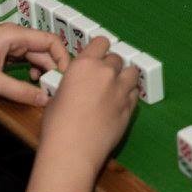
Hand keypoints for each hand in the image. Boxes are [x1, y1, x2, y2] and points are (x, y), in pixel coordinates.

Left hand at [0, 24, 67, 105]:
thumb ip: (20, 90)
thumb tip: (46, 100)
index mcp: (14, 34)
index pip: (50, 40)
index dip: (62, 57)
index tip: (66, 78)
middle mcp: (13, 37)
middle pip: (43, 50)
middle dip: (52, 69)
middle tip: (57, 91)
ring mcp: (6, 46)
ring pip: (33, 58)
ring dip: (41, 73)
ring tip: (43, 91)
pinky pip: (22, 62)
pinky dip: (29, 74)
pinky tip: (29, 86)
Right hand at [26, 37, 141, 191]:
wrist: (72, 150)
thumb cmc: (56, 124)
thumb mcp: (57, 95)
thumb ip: (73, 82)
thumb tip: (78, 84)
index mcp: (84, 64)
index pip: (101, 42)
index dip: (99, 49)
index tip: (97, 57)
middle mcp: (106, 72)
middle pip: (117, 58)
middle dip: (111, 66)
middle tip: (102, 79)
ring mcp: (121, 90)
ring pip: (132, 73)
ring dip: (124, 77)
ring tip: (115, 88)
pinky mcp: (130, 108)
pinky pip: (135, 93)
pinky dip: (129, 95)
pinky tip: (119, 104)